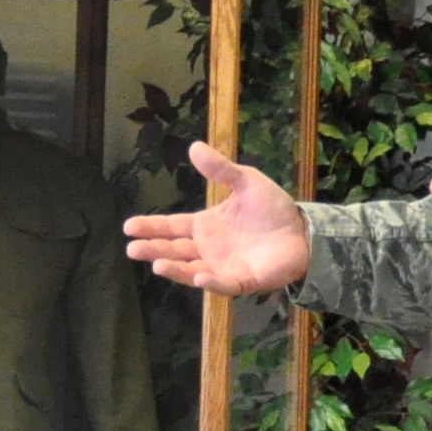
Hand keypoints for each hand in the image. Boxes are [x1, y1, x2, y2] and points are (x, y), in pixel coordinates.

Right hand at [124, 139, 310, 295]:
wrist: (302, 231)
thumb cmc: (272, 209)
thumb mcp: (245, 181)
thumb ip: (220, 169)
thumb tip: (193, 146)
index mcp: (205, 226)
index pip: (172, 227)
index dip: (151, 226)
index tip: (128, 227)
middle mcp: (208, 249)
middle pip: (175, 250)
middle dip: (153, 249)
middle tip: (131, 249)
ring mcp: (223, 266)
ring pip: (192, 270)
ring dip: (175, 269)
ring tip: (157, 264)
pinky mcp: (243, 280)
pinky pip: (223, 284)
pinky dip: (211, 282)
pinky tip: (199, 276)